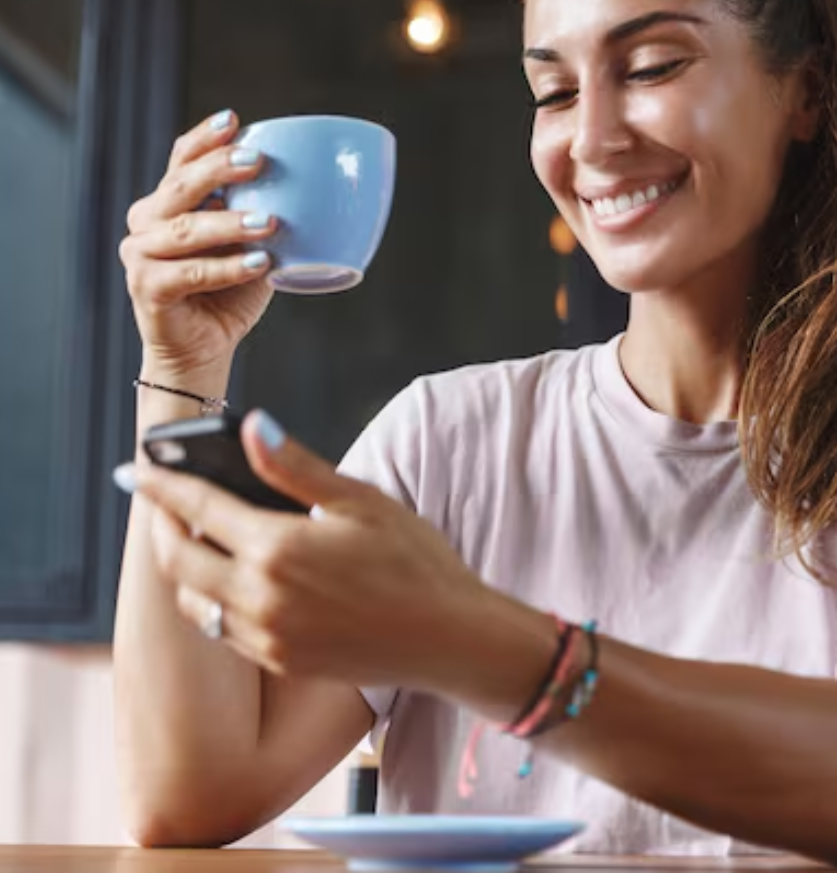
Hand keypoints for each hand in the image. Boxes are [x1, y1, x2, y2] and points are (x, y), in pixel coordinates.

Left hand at [116, 411, 489, 688]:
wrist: (448, 638)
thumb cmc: (415, 561)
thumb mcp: (361, 502)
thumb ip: (297, 467)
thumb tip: (253, 426)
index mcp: (278, 548)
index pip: (199, 507)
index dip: (163, 484)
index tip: (137, 468)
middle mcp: (261, 597)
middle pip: (179, 558)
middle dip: (161, 525)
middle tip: (160, 502)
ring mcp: (267, 636)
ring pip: (194, 600)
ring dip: (183, 566)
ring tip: (195, 540)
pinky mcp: (280, 661)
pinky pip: (222, 630)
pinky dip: (211, 601)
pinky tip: (232, 581)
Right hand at [119, 112, 277, 379]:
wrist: (204, 348)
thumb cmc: (230, 292)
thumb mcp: (251, 246)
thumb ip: (262, 215)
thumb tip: (315, 190)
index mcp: (169, 202)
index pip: (182, 160)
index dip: (205, 139)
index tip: (234, 121)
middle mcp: (147, 221)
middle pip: (181, 186)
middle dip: (218, 169)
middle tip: (257, 161)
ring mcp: (141, 254)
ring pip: (185, 229)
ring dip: (230, 223)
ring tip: (269, 223)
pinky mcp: (147, 288)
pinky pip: (190, 273)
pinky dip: (227, 268)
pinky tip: (260, 264)